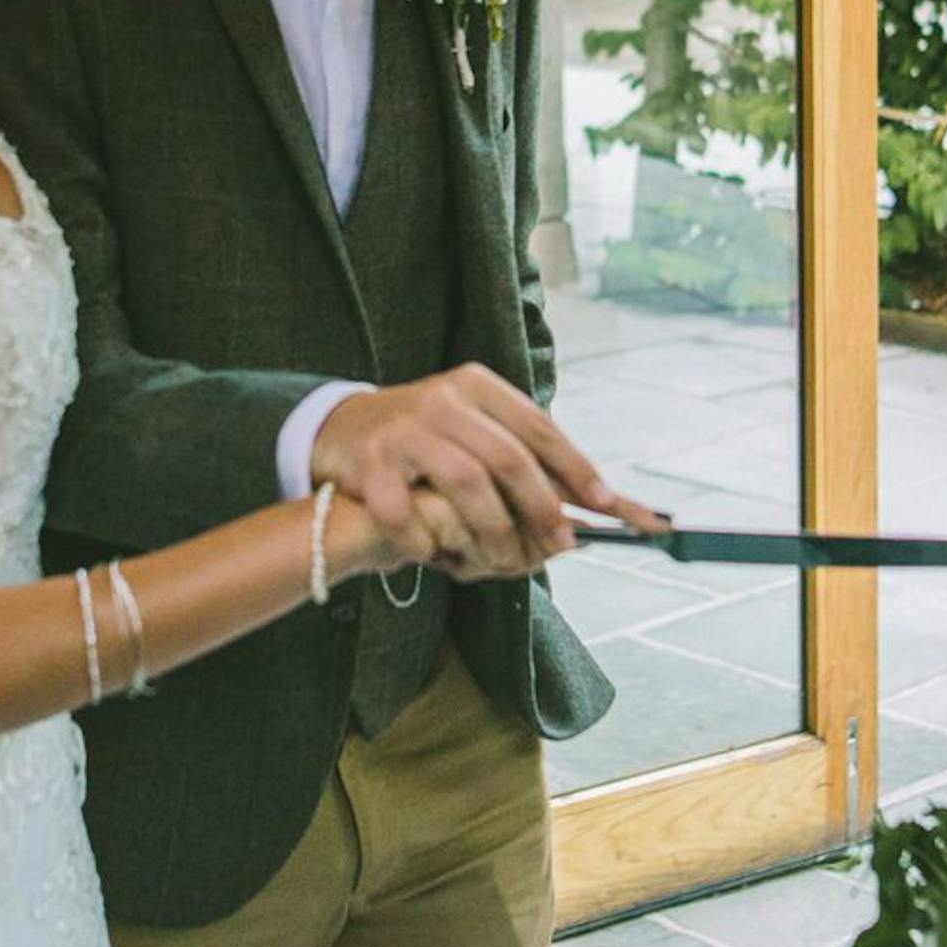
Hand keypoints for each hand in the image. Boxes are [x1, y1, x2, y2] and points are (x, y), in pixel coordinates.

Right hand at [305, 363, 650, 581]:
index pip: (538, 427)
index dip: (576, 468)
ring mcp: (403, 431)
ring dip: (493, 530)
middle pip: (507, 457)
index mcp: (477, 386)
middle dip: (541, 506)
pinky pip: (407, 514)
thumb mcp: (473, 428)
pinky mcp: (369, 464)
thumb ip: (522, 456)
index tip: (607, 504)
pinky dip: (427, 542)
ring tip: (506, 560)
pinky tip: (435, 556)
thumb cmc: (425, 438)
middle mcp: (442, 400)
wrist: (339, 428)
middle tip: (562, 544)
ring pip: (466, 484)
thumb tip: (593, 502)